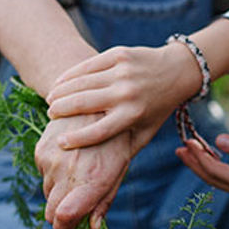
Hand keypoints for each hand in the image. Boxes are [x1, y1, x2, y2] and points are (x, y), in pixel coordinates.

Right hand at [34, 113, 131, 228]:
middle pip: (51, 212)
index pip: (64, 217)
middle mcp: (68, 172)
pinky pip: (42, 174)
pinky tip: (69, 158)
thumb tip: (92, 228)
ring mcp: (51, 161)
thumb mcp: (119, 168)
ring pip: (47, 193)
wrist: (94, 102)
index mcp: (93, 180)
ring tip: (78, 173)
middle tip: (74, 210)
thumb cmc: (114, 139)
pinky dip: (53, 173)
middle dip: (61, 216)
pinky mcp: (41, 150)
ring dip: (59, 192)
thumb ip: (104, 200)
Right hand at [46, 43, 198, 149]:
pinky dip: (70, 75)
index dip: (77, 139)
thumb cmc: (156, 108)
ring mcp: (122, 72)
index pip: (99, 131)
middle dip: (61, 110)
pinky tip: (60, 82)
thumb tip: (102, 173)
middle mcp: (127, 93)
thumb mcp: (146, 132)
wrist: (178, 71)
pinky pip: (87, 65)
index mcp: (133, 115)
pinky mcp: (119, 55)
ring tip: (51, 101)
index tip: (60, 143)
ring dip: (61, 92)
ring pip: (82, 83)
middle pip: (84, 104)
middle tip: (51, 115)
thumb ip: (124, 150)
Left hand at [175, 133, 228, 205]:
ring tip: (195, 149)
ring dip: (208, 163)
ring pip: (222, 178)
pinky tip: (227, 148)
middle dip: (196, 163)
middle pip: (213, 178)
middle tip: (180, 149)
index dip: (198, 157)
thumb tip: (218, 140)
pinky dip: (226, 163)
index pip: (214, 171)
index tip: (187, 141)